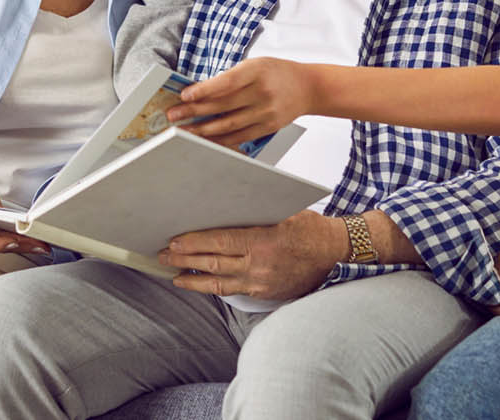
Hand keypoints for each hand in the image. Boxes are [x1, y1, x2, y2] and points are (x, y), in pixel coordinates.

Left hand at [159, 211, 343, 300]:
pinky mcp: (265, 293)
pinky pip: (233, 291)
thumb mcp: (283, 211)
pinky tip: (200, 283)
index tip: (174, 241)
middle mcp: (260, 264)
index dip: (193, 243)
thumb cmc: (310, 228)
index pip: (219, 241)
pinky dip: (213, 287)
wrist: (336, 254)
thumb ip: (254, 212)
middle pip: (213, 263)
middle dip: (184, 259)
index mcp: (263, 239)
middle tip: (163, 255)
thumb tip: (221, 206)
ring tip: (174, 274)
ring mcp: (261, 282)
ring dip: (192, 279)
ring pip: (218, 283)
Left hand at [166, 57, 314, 147]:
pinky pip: (240, 136)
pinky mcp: (268, 127)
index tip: (184, 95)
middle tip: (173, 114)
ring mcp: (266, 112)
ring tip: (183, 130)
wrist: (308, 87)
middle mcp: (262, 92)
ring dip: (203, 129)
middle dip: (194, 111)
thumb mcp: (256, 64)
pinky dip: (220, 139)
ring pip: (229, 124)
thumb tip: (200, 92)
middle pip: (223, 104)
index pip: (227, 82)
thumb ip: (232, 76)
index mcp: (257, 71)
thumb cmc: (276, 72)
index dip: (204, 90)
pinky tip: (205, 139)